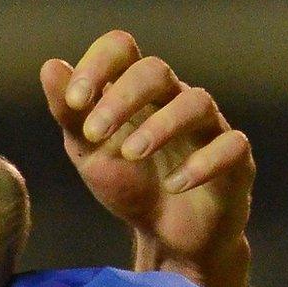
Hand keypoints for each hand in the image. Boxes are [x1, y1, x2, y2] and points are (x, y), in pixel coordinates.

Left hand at [42, 30, 254, 286]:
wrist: (166, 237)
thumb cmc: (129, 184)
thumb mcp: (88, 151)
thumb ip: (69, 113)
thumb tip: (51, 66)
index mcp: (135, 90)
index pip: (122, 49)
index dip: (97, 64)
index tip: (74, 100)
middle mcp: (174, 99)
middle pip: (156, 71)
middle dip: (122, 98)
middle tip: (94, 134)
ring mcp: (208, 126)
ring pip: (196, 103)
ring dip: (160, 127)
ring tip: (131, 156)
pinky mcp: (236, 159)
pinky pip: (231, 146)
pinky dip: (202, 163)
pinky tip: (174, 184)